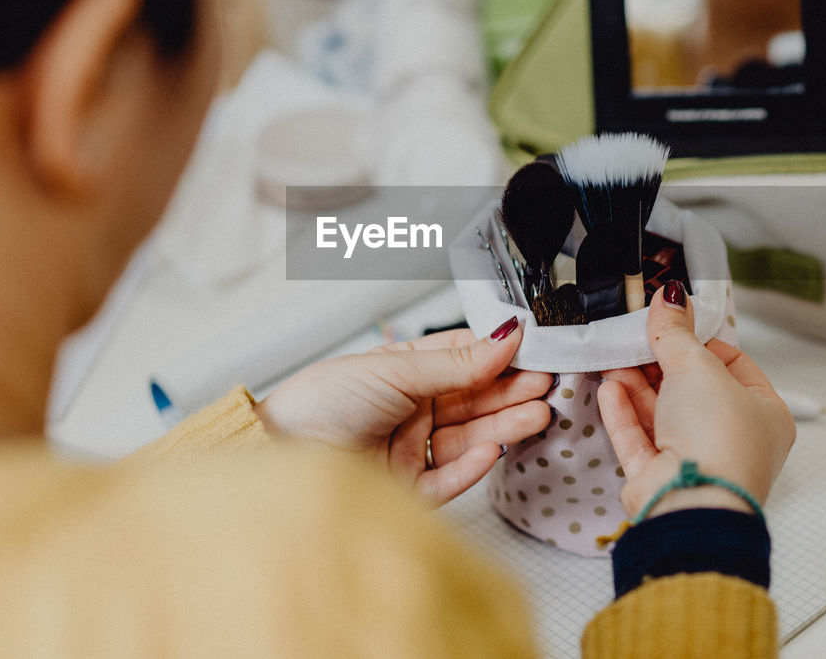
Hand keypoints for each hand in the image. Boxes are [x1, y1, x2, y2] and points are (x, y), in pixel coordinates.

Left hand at [256, 318, 551, 504]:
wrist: (279, 456)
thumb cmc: (319, 403)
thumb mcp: (394, 369)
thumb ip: (456, 360)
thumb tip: (506, 335)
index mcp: (401, 371)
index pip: (462, 360)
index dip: (498, 357)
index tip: (533, 351)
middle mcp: (407, 410)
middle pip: (471, 401)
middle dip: (509, 393)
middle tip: (545, 385)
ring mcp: (407, 450)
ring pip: (467, 439)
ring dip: (502, 427)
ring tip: (535, 415)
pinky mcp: (405, 490)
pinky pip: (447, 478)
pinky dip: (471, 467)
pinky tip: (491, 450)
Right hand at [598, 282, 794, 520]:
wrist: (693, 501)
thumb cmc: (719, 440)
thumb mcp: (697, 367)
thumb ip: (676, 333)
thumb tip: (670, 299)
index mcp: (763, 413)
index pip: (733, 366)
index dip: (702, 342)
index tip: (674, 323)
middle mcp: (732, 440)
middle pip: (692, 391)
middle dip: (661, 365)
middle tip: (637, 338)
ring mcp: (696, 461)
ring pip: (662, 414)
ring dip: (637, 385)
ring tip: (615, 359)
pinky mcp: (661, 478)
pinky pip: (640, 439)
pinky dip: (624, 413)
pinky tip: (609, 388)